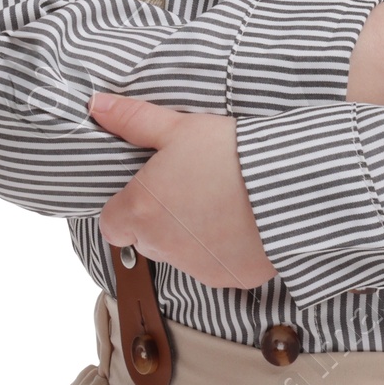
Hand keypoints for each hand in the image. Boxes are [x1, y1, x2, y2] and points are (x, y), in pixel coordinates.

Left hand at [90, 93, 275, 290]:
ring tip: (222, 200)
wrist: (286, 183)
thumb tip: (98, 106)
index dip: (127, 207)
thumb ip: (134, 120)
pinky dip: (224, 249)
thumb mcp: (179, 127)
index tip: (150, 188)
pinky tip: (243, 221)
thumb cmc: (228, 152)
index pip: (112, 224)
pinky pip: (217, 266)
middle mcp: (162, 246)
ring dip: (192, 235)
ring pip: (181, 254)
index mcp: (141, 211)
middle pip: (146, 239)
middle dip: (161, 219)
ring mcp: (196, 267)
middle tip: (192, 187)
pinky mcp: (229, 278)